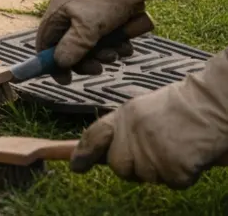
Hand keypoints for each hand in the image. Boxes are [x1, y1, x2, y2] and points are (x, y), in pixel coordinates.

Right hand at [35, 0, 177, 82]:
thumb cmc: (107, 1)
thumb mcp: (87, 27)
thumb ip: (72, 47)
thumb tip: (60, 63)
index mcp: (58, 14)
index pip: (45, 43)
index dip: (51, 62)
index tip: (64, 78)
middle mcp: (70, 17)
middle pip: (70, 50)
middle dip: (86, 61)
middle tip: (98, 68)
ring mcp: (89, 20)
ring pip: (92, 49)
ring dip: (106, 54)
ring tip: (117, 51)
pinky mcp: (107, 22)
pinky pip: (108, 42)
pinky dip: (117, 46)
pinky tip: (126, 43)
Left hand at [71, 49, 227, 188]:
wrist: (211, 105)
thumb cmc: (182, 105)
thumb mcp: (143, 108)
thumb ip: (125, 128)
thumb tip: (113, 149)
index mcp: (123, 117)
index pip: (94, 137)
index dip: (82, 154)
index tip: (76, 166)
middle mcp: (132, 136)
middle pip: (118, 166)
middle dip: (132, 166)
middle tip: (153, 154)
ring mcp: (151, 154)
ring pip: (146, 176)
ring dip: (159, 170)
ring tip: (175, 148)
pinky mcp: (172, 169)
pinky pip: (171, 182)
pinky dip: (182, 175)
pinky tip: (189, 156)